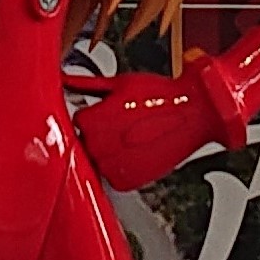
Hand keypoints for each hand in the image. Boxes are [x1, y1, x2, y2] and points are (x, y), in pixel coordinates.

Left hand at [72, 66, 230, 189]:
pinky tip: (136, 153)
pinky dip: (122, 169)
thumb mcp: (121, 83)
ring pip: (97, 161)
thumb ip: (87, 83)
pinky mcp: (127, 181)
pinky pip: (112, 178)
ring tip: (132, 138)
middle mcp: (98, 145)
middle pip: (85, 142)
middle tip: (123, 125)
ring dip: (109, 152)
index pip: (77, 122)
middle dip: (100, 134)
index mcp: (92, 120)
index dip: (94, 115)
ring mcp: (112, 165)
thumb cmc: (163, 96)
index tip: (108, 113)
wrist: (195, 114)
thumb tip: (65, 79)